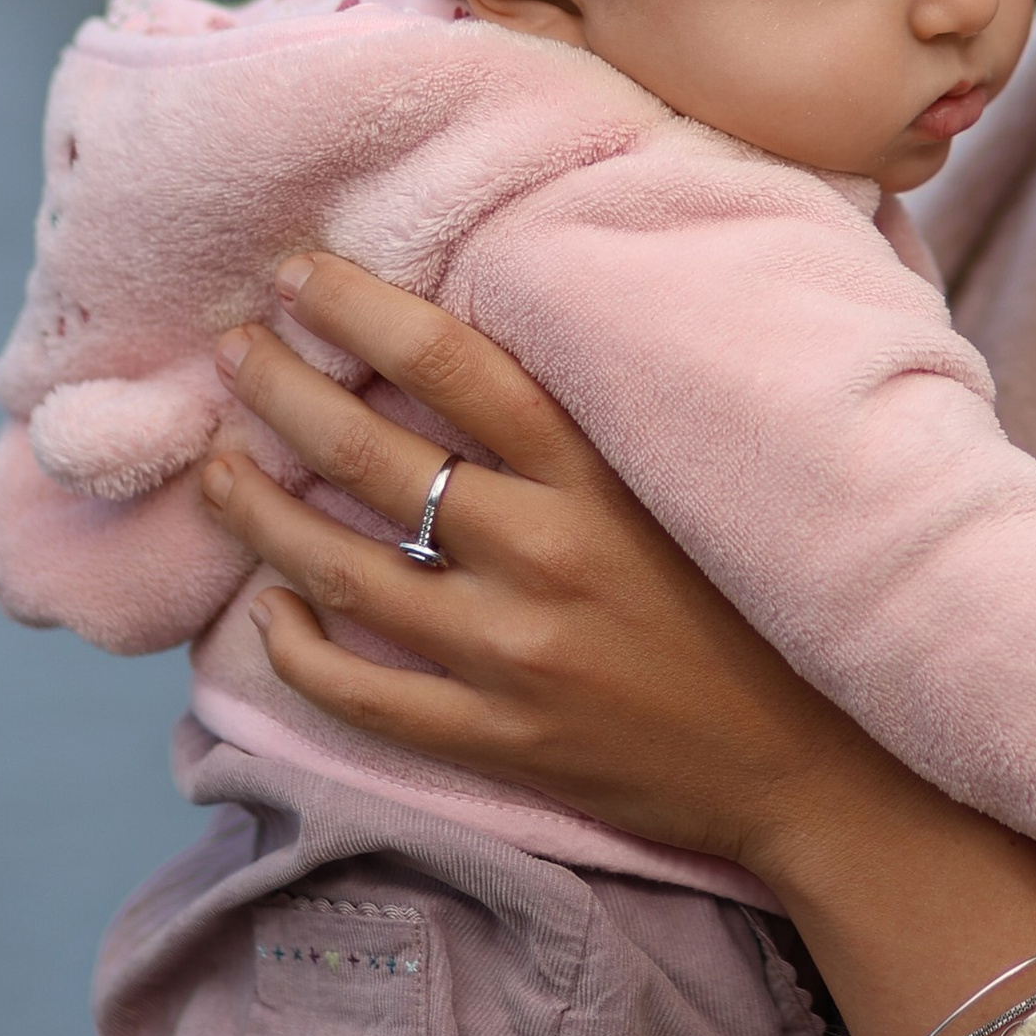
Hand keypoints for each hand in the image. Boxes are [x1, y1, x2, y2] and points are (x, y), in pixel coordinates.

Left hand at [203, 254, 867, 874]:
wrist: (822, 764)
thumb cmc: (762, 605)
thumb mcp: (692, 484)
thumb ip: (601, 417)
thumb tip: (496, 333)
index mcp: (599, 474)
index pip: (452, 362)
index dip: (360, 307)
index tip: (297, 272)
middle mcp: (546, 553)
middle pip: (373, 453)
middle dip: (282, 390)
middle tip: (230, 349)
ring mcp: (516, 655)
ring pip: (341, 570)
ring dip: (259, 511)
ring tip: (213, 467)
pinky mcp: (502, 742)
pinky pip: (362, 696)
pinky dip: (298, 650)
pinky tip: (267, 613)